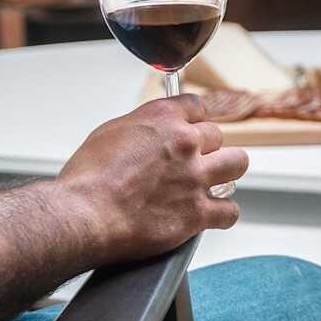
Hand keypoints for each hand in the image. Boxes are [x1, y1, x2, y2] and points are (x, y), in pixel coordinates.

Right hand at [60, 96, 246, 261]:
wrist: (84, 215)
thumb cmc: (87, 178)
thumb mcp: (109, 133)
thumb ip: (141, 129)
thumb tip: (150, 135)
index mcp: (162, 118)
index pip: (197, 106)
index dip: (194, 120)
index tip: (192, 129)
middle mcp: (184, 144)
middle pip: (217, 136)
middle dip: (206, 149)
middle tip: (193, 163)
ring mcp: (194, 178)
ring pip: (236, 164)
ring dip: (225, 173)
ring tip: (212, 183)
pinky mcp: (197, 213)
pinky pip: (229, 211)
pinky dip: (223, 213)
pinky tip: (212, 215)